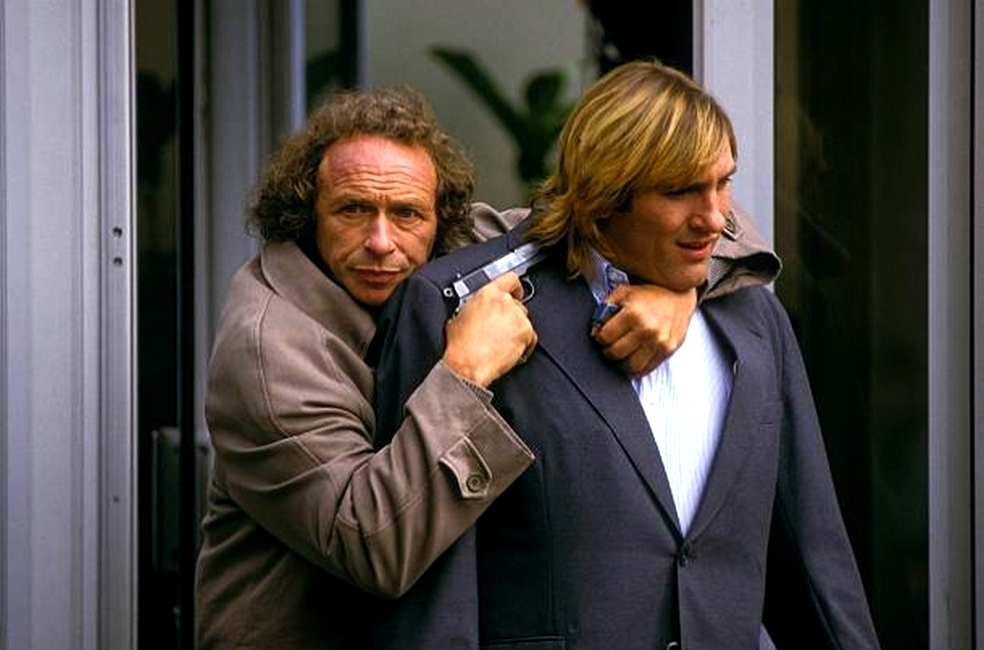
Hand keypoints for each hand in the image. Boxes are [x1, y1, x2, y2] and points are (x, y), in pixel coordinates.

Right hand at [442, 272, 537, 387]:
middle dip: (511, 317)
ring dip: (516, 331)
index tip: (516, 293)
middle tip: (500, 330)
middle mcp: (505, 302)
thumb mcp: (459, 318)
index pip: (510, 280)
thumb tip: (476, 313)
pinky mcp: (526, 333)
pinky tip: (509, 352)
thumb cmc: (460, 346)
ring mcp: (517, 317)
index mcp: (487, 294)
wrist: (468, 365)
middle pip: (518, 304)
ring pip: (524, 321)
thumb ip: (474, 308)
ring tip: (501, 344)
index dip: (515, 288)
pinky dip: (524, 345)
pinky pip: (531, 338)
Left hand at [591, 284, 695, 376]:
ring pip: (631, 366)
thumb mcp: (623, 293)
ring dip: (622, 363)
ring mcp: (659, 341)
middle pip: (616, 353)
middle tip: (609, 345)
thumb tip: (594, 331)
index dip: (599, 337)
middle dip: (608, 351)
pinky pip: (647, 369)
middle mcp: (647, 329)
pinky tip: (634, 357)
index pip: (605, 337)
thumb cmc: (649, 294)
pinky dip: (636, 368)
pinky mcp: (668, 350)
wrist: (678, 296)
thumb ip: (604, 309)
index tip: (602, 336)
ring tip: (621, 353)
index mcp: (633, 313)